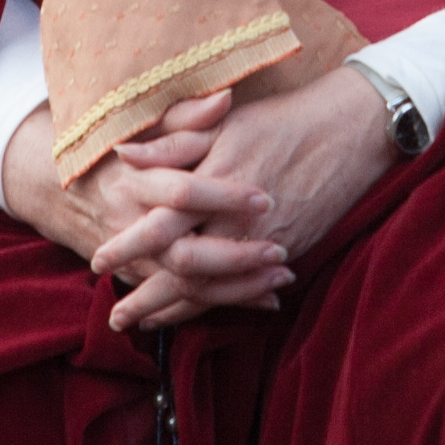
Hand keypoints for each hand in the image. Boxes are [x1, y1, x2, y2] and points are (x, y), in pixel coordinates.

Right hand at [0, 93, 292, 324]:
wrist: (63, 186)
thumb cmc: (115, 147)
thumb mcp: (145, 124)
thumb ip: (186, 117)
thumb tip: (226, 98)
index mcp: (134, 180)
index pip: (180, 193)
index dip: (222, 196)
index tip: (263, 197)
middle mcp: (131, 224)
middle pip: (184, 253)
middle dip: (234, 258)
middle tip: (279, 251)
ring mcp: (133, 258)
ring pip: (186, 285)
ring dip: (237, 288)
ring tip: (284, 280)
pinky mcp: (141, 277)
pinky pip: (183, 300)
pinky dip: (223, 302)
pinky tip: (264, 298)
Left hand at [98, 65, 392, 330]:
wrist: (345, 133)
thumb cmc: (278, 121)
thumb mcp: (222, 123)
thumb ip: (172, 142)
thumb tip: (123, 155)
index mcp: (217, 181)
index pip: (163, 223)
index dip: (129, 244)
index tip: (98, 260)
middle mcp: (239, 219)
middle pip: (185, 270)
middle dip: (148, 296)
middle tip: (116, 316)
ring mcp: (265, 242)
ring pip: (215, 289)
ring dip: (176, 311)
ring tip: (145, 324)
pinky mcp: (286, 253)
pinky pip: (245, 289)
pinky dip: (217, 305)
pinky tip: (195, 313)